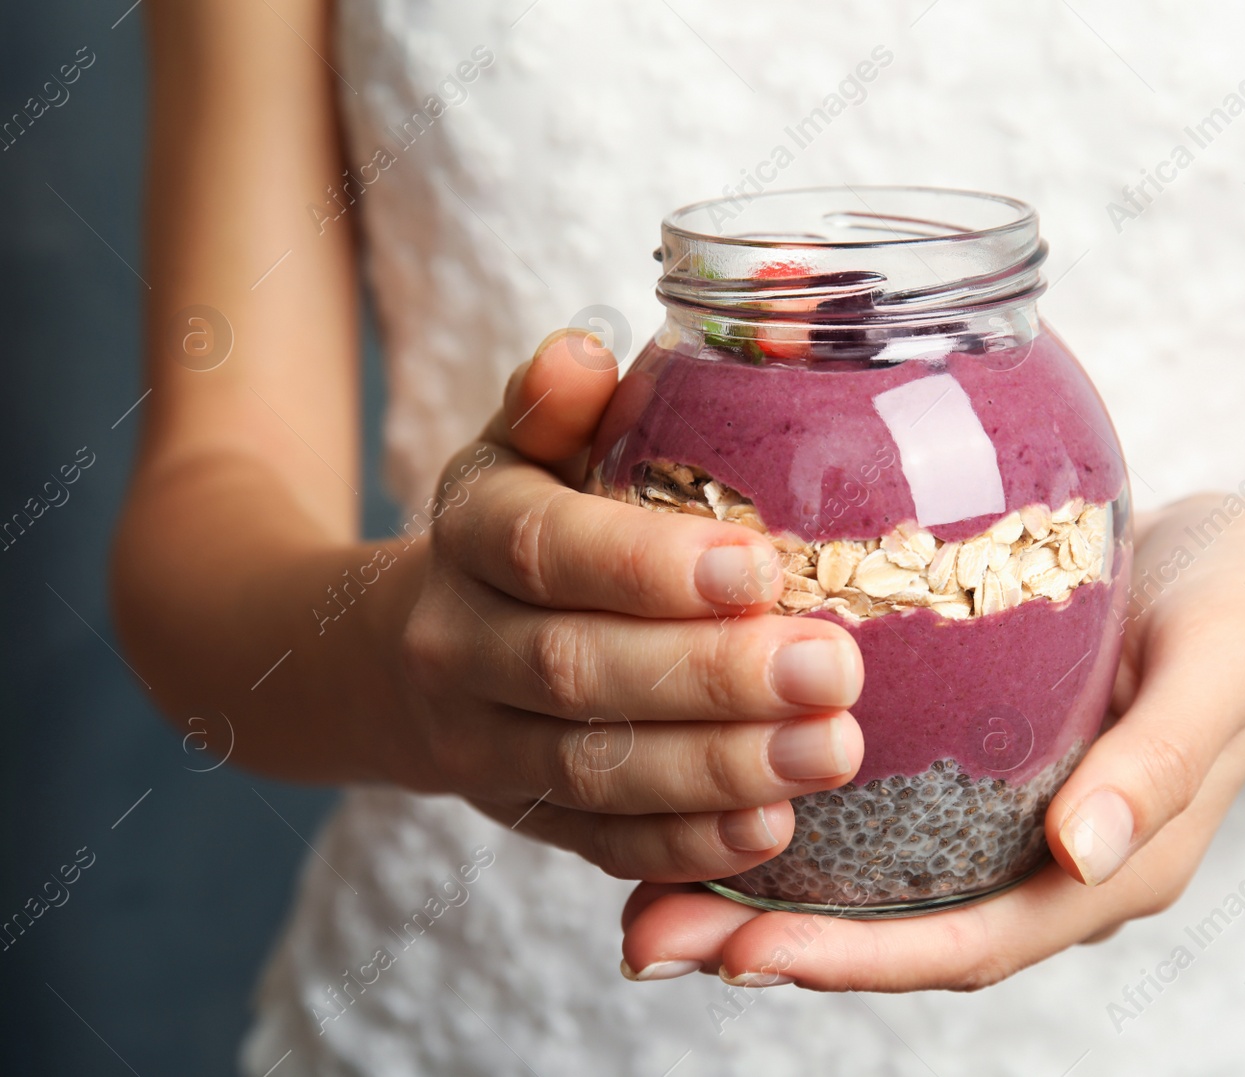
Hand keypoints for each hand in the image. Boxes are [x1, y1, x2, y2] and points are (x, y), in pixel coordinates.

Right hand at [392, 331, 866, 881]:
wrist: (403, 653)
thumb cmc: (513, 530)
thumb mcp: (518, 451)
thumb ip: (556, 404)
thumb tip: (588, 351)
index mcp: (472, 532)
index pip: (547, 549)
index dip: (647, 566)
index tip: (760, 568)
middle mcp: (461, 643)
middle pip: (580, 669)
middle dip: (712, 676)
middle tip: (833, 670)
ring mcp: (486, 743)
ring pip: (595, 768)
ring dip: (719, 767)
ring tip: (831, 750)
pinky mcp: (524, 814)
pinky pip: (601, 841)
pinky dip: (686, 845)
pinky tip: (772, 832)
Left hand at [618, 496, 1244, 988]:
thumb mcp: (1224, 654)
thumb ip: (1163, 756)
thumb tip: (1083, 856)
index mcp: (1116, 862)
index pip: (974, 941)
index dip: (860, 959)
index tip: (744, 952)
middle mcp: (1054, 860)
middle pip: (906, 932)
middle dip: (779, 945)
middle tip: (652, 937)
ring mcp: (1017, 818)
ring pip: (884, 885)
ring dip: (771, 895)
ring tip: (652, 892)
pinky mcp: (989, 765)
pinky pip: (888, 817)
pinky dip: (803, 819)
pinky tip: (723, 788)